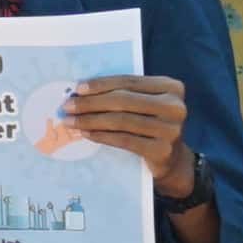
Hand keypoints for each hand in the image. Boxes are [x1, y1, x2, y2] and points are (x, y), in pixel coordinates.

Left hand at [44, 73, 198, 201]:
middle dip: (91, 103)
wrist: (171, 160)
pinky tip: (86, 134)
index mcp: (171, 87)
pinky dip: (102, 136)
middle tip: (67, 106)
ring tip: (71, 121)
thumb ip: (124, 94)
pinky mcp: (162, 150)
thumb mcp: (145, 104)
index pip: (129, 81)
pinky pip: (124, 140)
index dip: (101, 84)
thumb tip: (81, 91)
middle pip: (123, 100)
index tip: (77, 88)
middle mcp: (175, 106)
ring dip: (91, 120)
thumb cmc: (151, 125)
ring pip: (121, 121)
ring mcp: (171, 129)